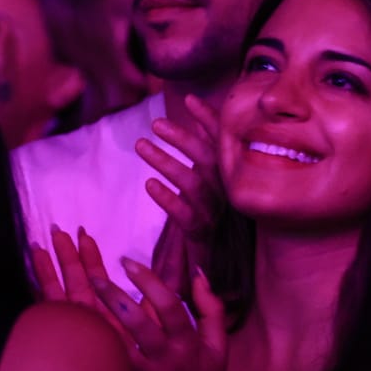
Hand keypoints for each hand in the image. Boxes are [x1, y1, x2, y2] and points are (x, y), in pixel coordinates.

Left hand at [30, 226, 231, 370]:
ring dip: (98, 324)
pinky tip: (72, 339)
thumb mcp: (219, 346)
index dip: (149, 282)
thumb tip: (198, 273)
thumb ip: (211, 307)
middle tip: (93, 276)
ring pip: (118, 349)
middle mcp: (165, 360)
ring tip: (75, 300)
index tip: (127, 261)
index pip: (170, 307)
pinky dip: (91, 356)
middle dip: (116, 299)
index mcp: (187, 343)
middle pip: (139, 325)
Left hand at [135, 96, 220, 299]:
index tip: (190, 99)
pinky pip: (185, 215)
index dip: (209, 120)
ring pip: (194, 184)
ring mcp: (215, 215)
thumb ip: (203, 157)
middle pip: (208, 160)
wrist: (221, 272)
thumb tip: (193, 121)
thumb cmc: (211, 223)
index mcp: (229, 179)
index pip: (222, 144)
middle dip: (183, 137)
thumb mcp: (209, 187)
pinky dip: (168, 198)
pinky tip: (150, 184)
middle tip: (155, 123)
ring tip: (141, 146)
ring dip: (167, 162)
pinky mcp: (201, 236)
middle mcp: (227, 194)